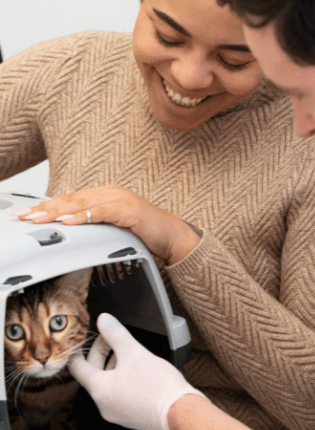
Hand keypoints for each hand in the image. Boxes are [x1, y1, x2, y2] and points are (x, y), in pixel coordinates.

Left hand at [11, 185, 200, 264]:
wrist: (173, 236)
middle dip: (46, 208)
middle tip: (25, 216)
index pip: (71, 199)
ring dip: (58, 212)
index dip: (48, 205)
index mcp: (107, 194)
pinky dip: (84, 216)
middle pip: (72, 199)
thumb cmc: (147, 233)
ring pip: (83, 204)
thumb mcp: (115, 227)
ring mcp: (121, 199)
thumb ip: (96, 223)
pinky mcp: (129, 210)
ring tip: (39, 219)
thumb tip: (72, 229)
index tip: (28, 213)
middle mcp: (112, 193)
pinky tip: (70, 222)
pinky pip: (102, 212)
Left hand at [70, 313, 207, 429]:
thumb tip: (104, 320)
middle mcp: (104, 405)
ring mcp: (118, 413)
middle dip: (101, 354)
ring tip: (128, 353)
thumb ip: (116, 334)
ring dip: (113, 367)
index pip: (77, 367)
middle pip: (93, 375)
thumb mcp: (135, 353)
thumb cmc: (159, 386)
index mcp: (99, 390)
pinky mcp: (132, 417)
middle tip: (111, 340)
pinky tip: (139, 372)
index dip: (79, 350)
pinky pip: (120, 396)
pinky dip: (123, 381)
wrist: (181, 413)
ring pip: (108, 385)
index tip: (83, 340)